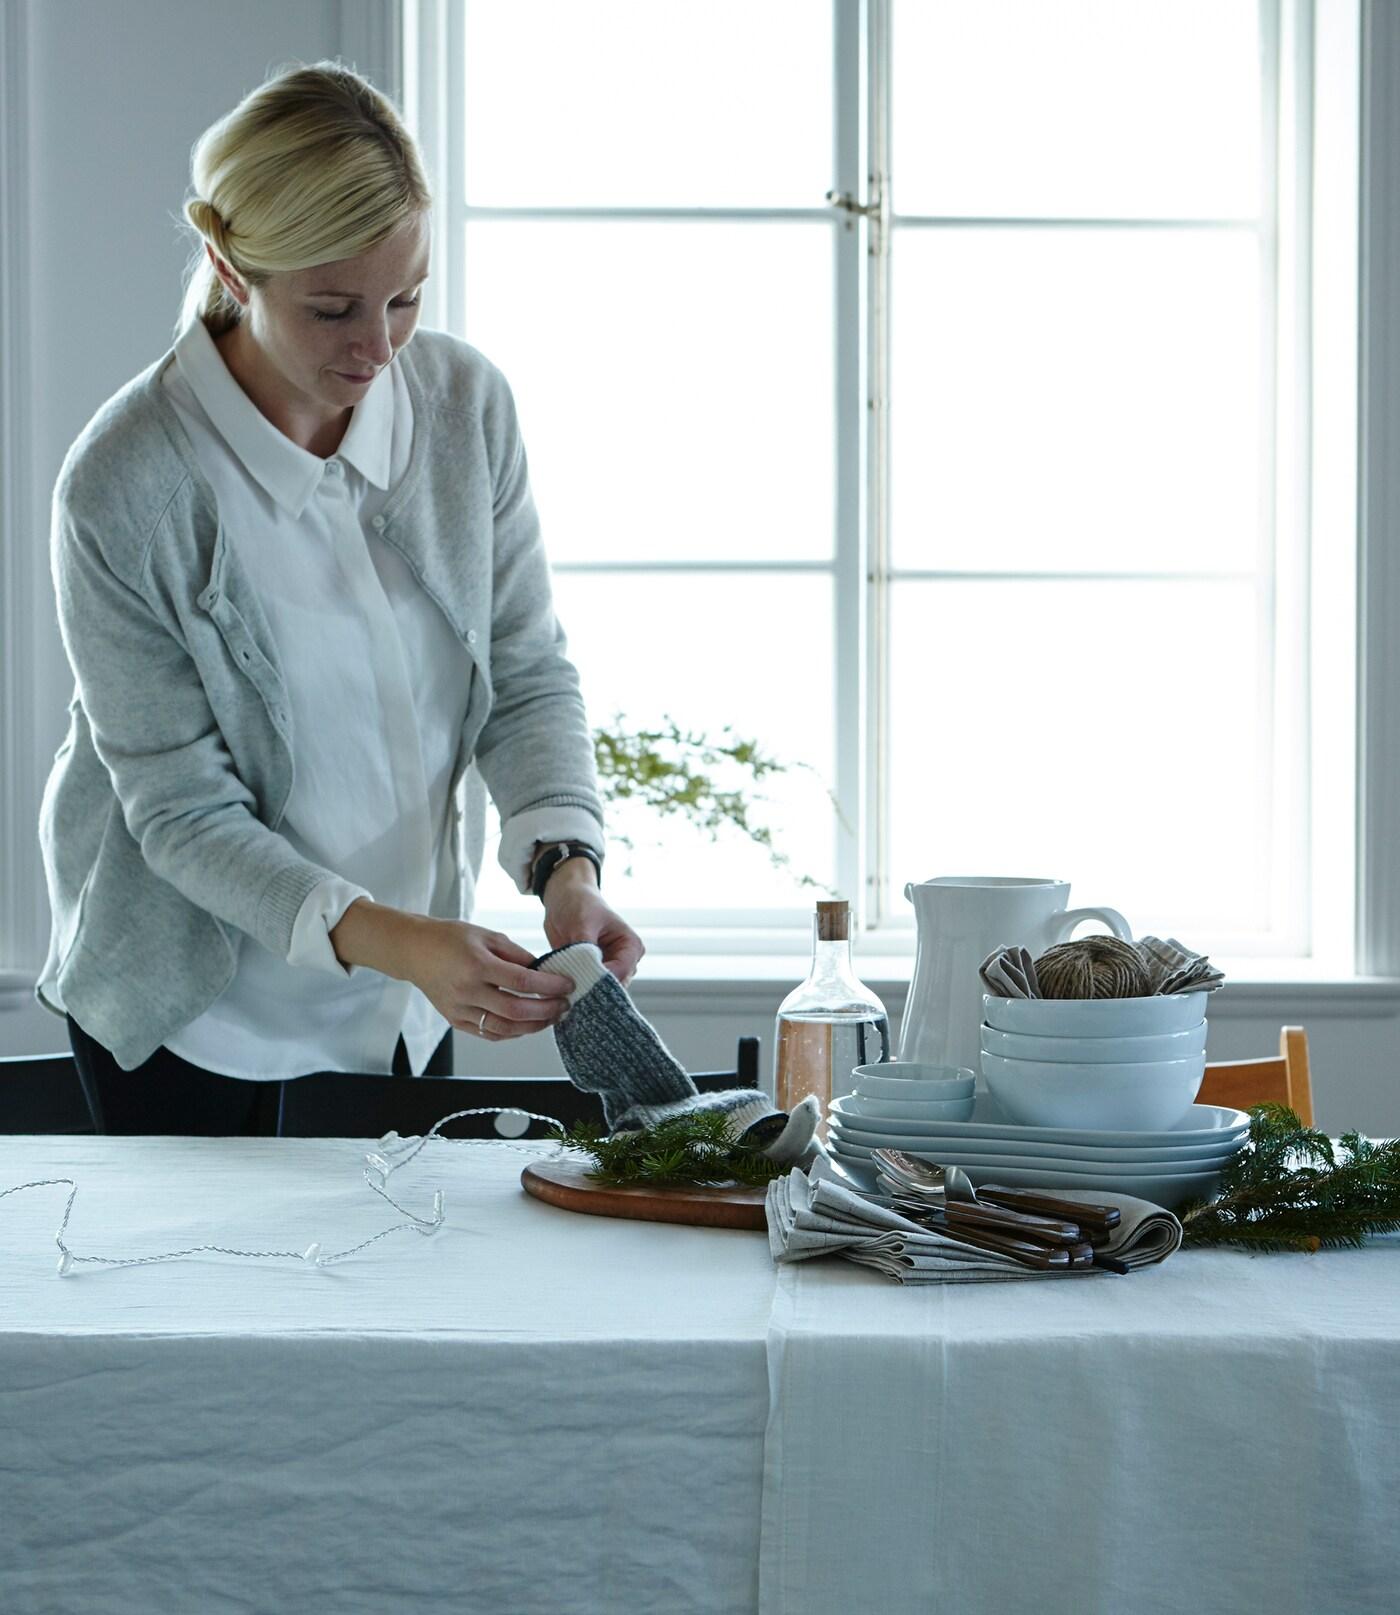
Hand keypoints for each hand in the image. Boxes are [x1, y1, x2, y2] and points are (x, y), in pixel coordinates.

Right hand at [399, 916, 572, 1041]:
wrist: (414, 951)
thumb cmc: (450, 938)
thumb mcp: (486, 935)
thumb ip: (516, 954)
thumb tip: (543, 970)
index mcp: (477, 965)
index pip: (522, 981)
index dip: (550, 986)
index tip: (568, 985)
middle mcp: (467, 991)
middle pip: (516, 1010)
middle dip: (546, 1011)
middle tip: (564, 1005)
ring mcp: (460, 1009)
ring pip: (504, 1028)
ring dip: (533, 1026)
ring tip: (551, 1017)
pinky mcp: (455, 1020)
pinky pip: (489, 1033)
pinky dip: (512, 1032)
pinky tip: (527, 1024)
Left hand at [541, 864, 644, 985]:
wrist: (565, 897)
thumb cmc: (579, 903)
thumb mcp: (582, 923)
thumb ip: (584, 949)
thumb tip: (580, 975)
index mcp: (631, 946)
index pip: (621, 972)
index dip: (600, 980)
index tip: (577, 982)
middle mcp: (623, 961)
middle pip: (612, 986)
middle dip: (591, 989)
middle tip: (568, 992)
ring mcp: (607, 969)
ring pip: (598, 991)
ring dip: (580, 991)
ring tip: (561, 991)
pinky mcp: (590, 973)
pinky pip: (584, 988)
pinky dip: (572, 990)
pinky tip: (558, 989)